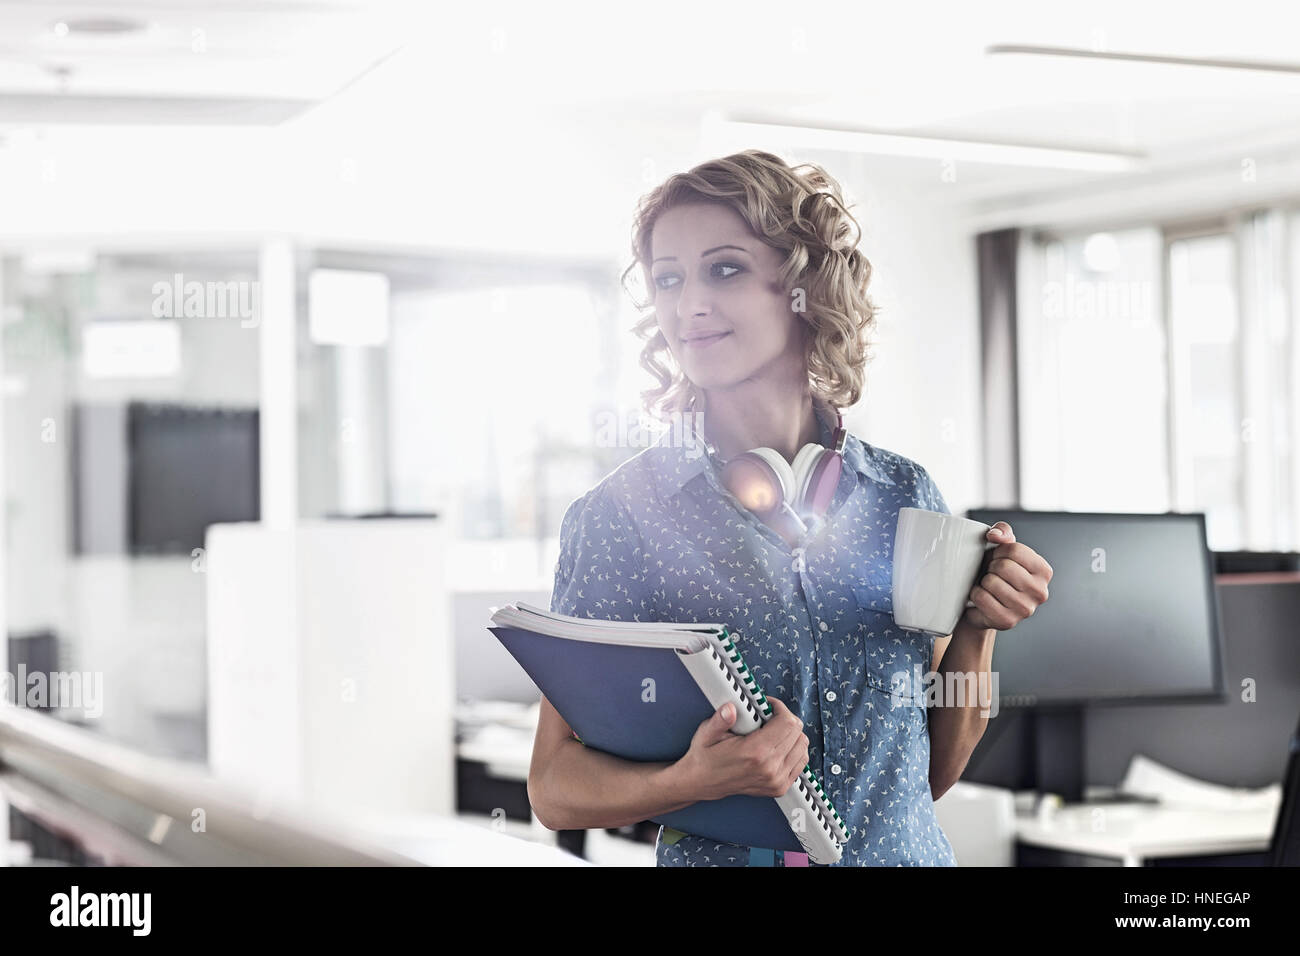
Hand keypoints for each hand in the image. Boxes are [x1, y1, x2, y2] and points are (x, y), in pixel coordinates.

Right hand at [675, 697, 809, 801]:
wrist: (701, 783)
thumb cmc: (705, 756)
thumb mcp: (707, 733)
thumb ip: (720, 720)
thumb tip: (730, 708)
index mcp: (755, 753)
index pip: (788, 723)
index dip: (779, 708)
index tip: (767, 705)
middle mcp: (770, 769)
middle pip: (798, 733)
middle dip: (785, 719)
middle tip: (768, 716)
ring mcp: (776, 781)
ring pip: (802, 747)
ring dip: (791, 734)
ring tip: (773, 731)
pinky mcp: (779, 788)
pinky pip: (801, 762)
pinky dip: (793, 750)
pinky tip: (777, 746)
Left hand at [961, 521, 1052, 630]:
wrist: (983, 604)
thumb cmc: (995, 572)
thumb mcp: (1002, 548)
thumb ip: (1002, 531)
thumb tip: (995, 535)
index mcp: (1044, 571)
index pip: (1014, 550)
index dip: (998, 551)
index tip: (997, 559)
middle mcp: (1040, 592)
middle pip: (1003, 566)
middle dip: (990, 567)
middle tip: (991, 575)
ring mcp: (1025, 609)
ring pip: (991, 582)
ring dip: (982, 582)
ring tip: (988, 587)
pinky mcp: (1007, 621)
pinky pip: (982, 598)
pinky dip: (975, 594)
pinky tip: (982, 598)